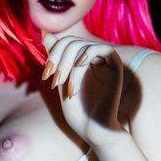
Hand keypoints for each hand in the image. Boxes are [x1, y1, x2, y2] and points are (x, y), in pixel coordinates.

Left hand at [41, 30, 126, 147]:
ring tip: (66, 87)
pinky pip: (97, 50)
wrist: (94, 129)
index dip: (52, 55)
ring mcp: (105, 61)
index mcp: (82, 60)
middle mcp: (94, 58)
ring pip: (82, 45)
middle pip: (71, 42)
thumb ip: (55, 57)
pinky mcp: (116, 65)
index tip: (46, 76)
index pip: (65, 43)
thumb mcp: (60, 81)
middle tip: (54, 81)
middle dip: (58, 60)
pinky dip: (84, 60)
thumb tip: (44, 31)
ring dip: (68, 65)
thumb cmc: (77, 111)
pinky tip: (77, 74)